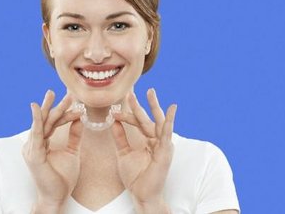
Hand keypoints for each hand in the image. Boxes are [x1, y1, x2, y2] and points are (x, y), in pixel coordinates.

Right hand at [22, 90, 82, 211]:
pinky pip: (36, 134)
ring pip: (42, 124)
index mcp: (42, 143)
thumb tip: (79, 119)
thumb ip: (74, 136)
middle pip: (46, 120)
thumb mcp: (72, 152)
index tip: (74, 101)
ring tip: (53, 94)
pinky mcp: (33, 154)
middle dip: (54, 105)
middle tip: (61, 90)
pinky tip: (37, 109)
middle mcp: (35, 143)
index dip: (63, 112)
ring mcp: (32, 148)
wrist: (57, 196)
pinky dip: (36, 121)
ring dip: (50, 109)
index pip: (53, 123)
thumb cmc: (62, 177)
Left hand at [111, 89, 176, 212]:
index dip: (126, 116)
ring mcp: (162, 145)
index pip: (137, 123)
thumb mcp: (123, 153)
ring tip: (151, 93)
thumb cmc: (135, 177)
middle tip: (135, 90)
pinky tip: (171, 110)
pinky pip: (167, 134)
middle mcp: (155, 141)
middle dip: (142, 104)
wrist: (141, 194)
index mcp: (147, 141)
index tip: (114, 110)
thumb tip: (113, 122)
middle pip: (147, 119)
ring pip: (157, 122)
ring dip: (154, 107)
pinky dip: (169, 122)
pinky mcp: (166, 151)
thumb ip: (120, 138)